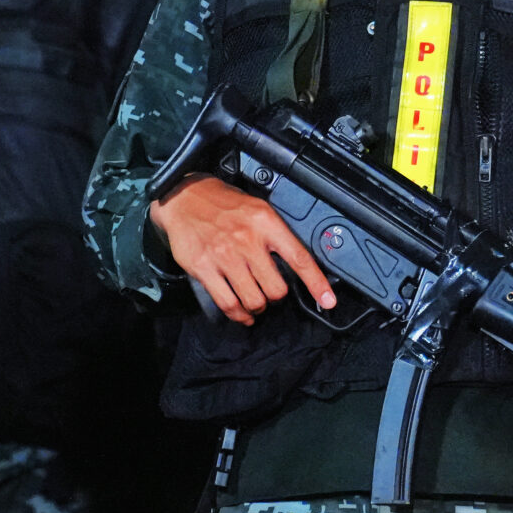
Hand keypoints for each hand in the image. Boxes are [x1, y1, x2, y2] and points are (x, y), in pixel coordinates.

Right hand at [149, 176, 333, 324]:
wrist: (184, 197)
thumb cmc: (223, 205)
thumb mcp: (258, 209)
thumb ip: (277, 235)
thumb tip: (297, 264)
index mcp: (265, 222)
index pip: (299, 258)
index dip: (316, 283)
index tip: (328, 300)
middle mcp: (247, 239)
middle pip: (276, 288)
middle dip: (277, 296)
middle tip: (271, 292)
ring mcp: (224, 256)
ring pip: (254, 300)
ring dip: (258, 307)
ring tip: (257, 303)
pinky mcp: (203, 268)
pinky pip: (228, 303)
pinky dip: (238, 315)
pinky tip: (242, 314)